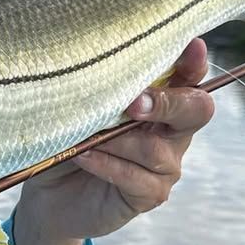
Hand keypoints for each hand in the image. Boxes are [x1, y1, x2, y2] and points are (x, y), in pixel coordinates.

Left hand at [12, 38, 214, 244]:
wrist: (49, 198)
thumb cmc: (67, 142)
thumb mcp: (80, 110)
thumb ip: (100, 91)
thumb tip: (98, 67)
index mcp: (161, 100)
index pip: (189, 76)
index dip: (193, 62)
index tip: (191, 46)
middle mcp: (172, 131)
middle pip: (195, 110)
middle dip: (168, 102)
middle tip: (134, 103)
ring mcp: (166, 165)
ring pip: (155, 149)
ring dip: (117, 141)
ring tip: (85, 138)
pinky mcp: (151, 194)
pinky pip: (136, 177)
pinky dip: (106, 164)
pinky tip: (82, 156)